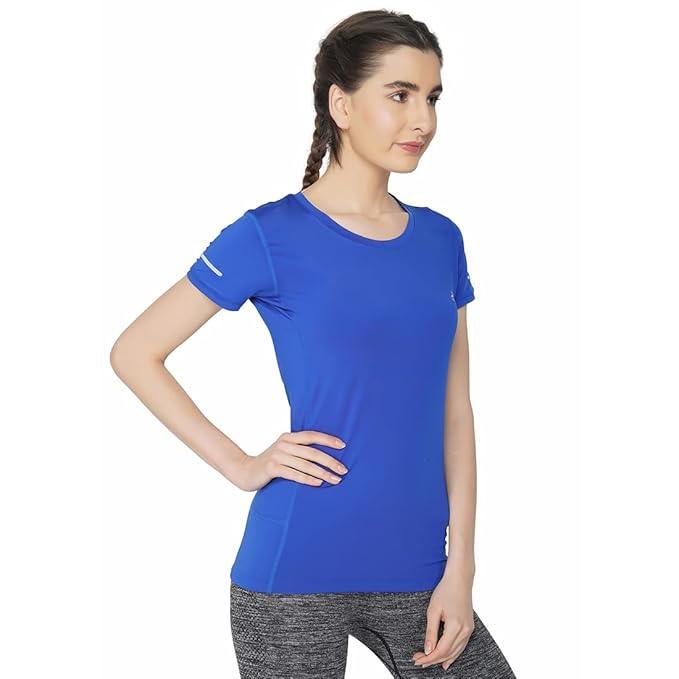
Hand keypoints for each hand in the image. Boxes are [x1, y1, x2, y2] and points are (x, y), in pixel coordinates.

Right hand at [233, 430, 347, 491]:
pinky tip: (319, 483)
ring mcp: (277, 456)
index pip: (312, 435)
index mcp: (288, 437)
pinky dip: (308, 479)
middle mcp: (283, 444)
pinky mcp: (272, 468)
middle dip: (330, 461)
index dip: (328, 440)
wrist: (245, 471)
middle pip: (312, 452)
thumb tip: (324, 453)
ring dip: (323, 473)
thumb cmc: (270, 463)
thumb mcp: (284, 451)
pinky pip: (294, 474)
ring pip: (306, 465)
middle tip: (344, 470)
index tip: (343, 446)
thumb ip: (298, 449)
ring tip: (335, 480)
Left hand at [411, 574, 474, 670]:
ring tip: (428, 662)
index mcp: (456, 626)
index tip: (417, 659)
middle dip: (433, 659)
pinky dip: (453, 654)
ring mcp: (469, 630)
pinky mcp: (470, 627)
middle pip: (448, 653)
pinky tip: (446, 661)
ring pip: (456, 652)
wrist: (460, 579)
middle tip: (419, 661)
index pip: (441, 650)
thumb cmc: (445, 591)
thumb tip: (428, 651)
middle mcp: (465, 630)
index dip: (429, 657)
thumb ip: (431, 632)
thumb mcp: (433, 610)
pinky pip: (461, 646)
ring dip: (442, 659)